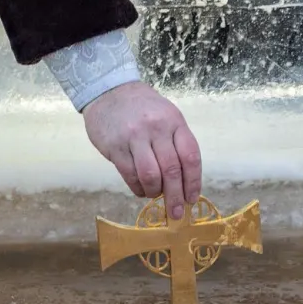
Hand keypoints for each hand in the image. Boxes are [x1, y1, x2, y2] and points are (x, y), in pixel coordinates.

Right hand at [82, 81, 201, 220]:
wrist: (109, 90)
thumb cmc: (143, 107)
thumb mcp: (166, 116)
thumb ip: (176, 143)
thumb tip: (184, 181)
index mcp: (174, 121)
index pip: (190, 156)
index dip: (193, 182)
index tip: (192, 198)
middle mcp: (156, 128)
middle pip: (171, 170)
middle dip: (176, 196)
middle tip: (176, 213)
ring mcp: (134, 137)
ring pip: (151, 176)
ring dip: (155, 192)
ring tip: (154, 195)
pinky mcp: (115, 147)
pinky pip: (130, 176)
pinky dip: (138, 188)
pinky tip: (140, 189)